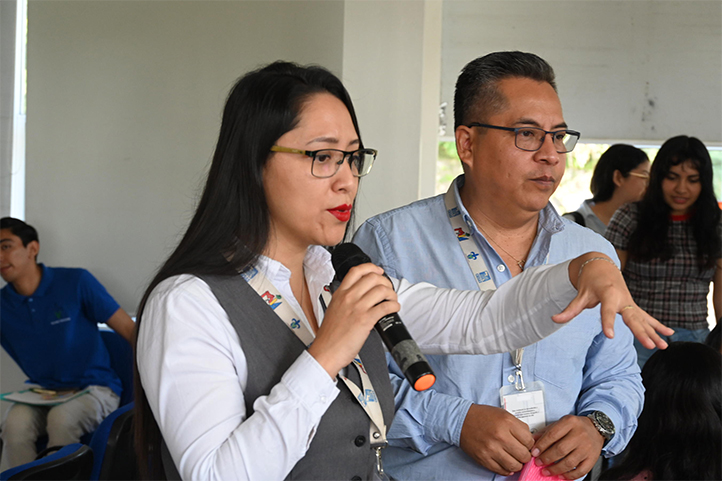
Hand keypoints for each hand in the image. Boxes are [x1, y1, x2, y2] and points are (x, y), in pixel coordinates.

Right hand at [308, 263, 398, 377]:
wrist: (326, 352)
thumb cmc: (329, 336)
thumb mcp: (333, 309)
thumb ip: (344, 300)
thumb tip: (360, 296)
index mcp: (340, 294)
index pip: (356, 271)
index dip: (371, 268)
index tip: (378, 271)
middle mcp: (349, 297)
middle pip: (372, 278)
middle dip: (385, 281)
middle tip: (388, 289)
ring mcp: (357, 307)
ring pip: (381, 290)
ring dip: (392, 293)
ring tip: (392, 300)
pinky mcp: (365, 320)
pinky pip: (386, 306)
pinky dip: (394, 306)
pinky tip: (394, 309)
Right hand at [459, 404, 533, 474]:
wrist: (462, 420)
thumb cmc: (483, 416)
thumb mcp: (504, 415)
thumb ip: (519, 427)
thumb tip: (531, 441)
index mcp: (507, 423)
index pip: (529, 441)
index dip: (530, 444)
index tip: (526, 444)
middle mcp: (500, 436)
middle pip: (524, 455)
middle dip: (525, 455)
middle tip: (521, 452)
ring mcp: (491, 449)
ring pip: (515, 466)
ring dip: (517, 464)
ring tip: (514, 458)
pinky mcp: (484, 459)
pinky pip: (501, 470)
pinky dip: (507, 469)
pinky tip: (505, 462)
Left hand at [531, 415, 602, 479]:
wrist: (596, 429)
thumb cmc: (576, 426)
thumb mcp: (561, 423)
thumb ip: (546, 431)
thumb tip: (532, 440)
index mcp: (570, 422)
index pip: (553, 434)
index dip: (542, 445)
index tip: (534, 452)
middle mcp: (580, 434)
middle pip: (561, 449)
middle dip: (547, 458)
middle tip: (539, 463)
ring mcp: (587, 447)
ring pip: (570, 462)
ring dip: (555, 469)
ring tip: (547, 471)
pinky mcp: (593, 458)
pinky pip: (581, 470)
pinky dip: (570, 475)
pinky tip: (561, 475)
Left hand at [553, 252, 673, 348]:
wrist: (602, 266)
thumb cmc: (590, 281)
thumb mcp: (580, 294)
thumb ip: (570, 309)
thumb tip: (554, 319)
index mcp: (608, 294)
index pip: (608, 311)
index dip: (608, 323)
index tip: (609, 336)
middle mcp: (622, 299)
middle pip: (632, 317)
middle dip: (641, 332)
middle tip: (649, 346)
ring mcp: (630, 303)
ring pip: (643, 320)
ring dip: (654, 333)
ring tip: (664, 347)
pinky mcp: (633, 306)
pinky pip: (647, 317)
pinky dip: (657, 326)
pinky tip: (669, 335)